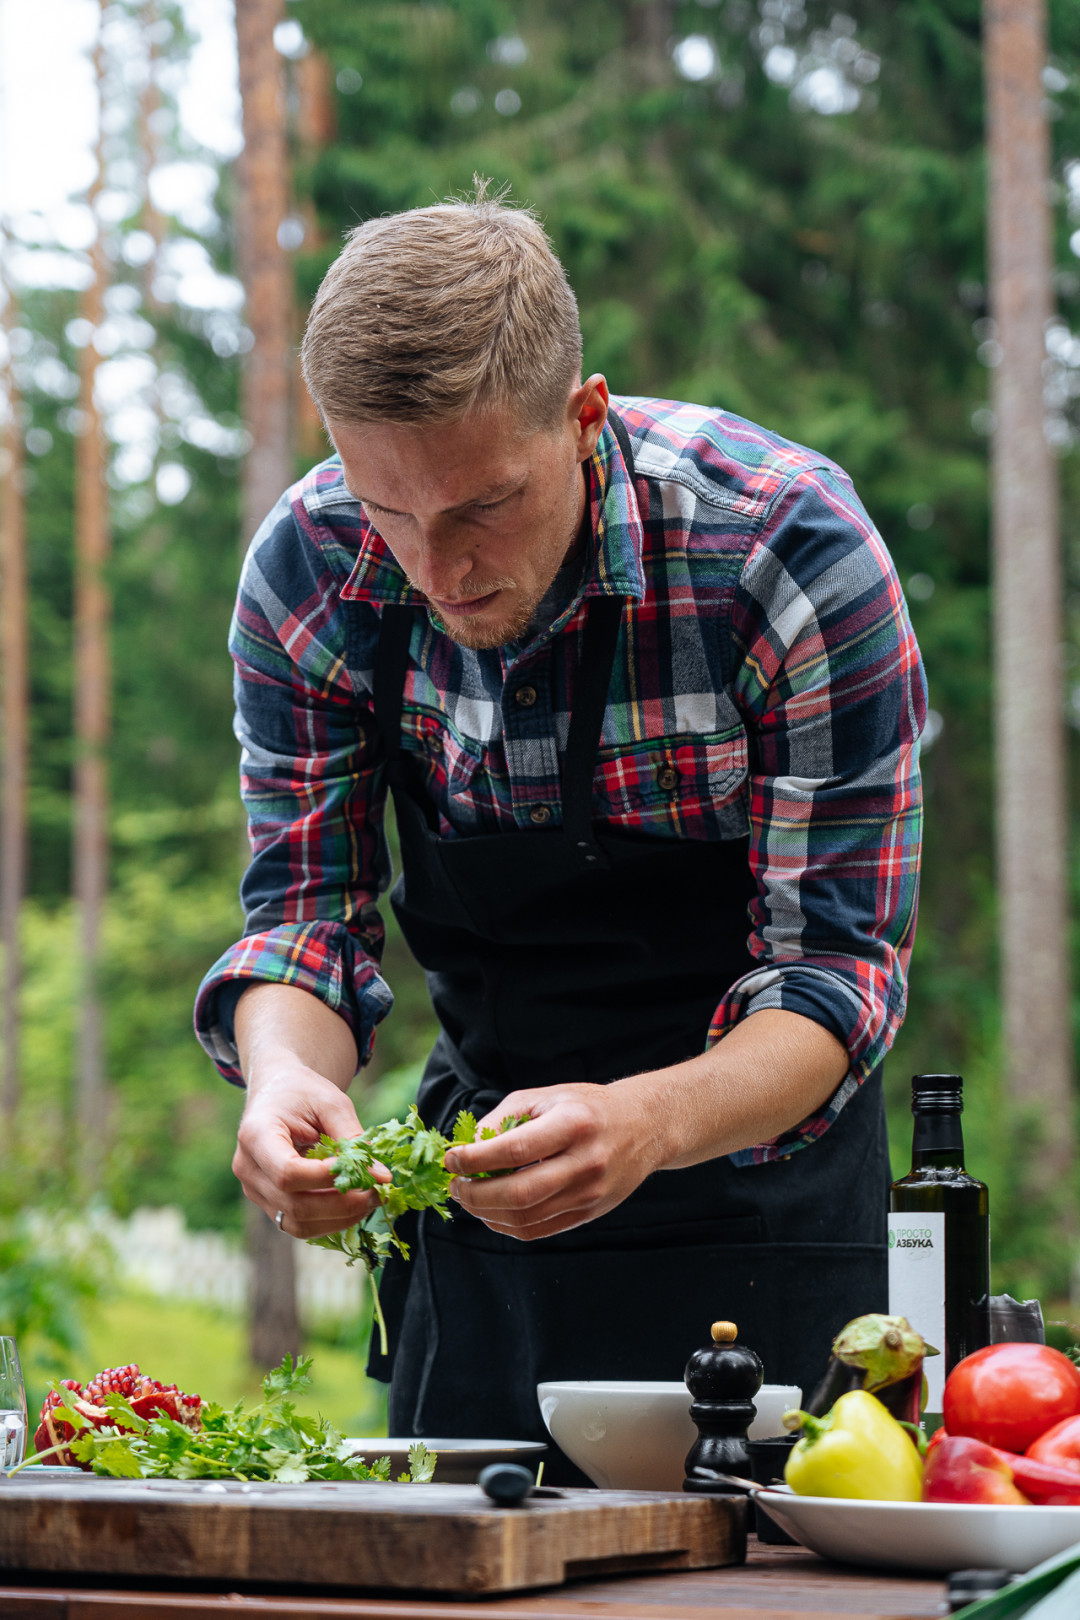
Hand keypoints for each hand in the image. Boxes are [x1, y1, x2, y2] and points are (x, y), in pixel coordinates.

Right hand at [233, 1061, 389, 1238]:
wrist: (278, 1093)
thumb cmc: (303, 1093)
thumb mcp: (331, 1103)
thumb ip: (353, 1138)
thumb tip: (382, 1177)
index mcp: (255, 1135)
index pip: (287, 1172)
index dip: (326, 1178)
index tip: (362, 1169)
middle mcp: (248, 1168)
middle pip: (294, 1205)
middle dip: (342, 1204)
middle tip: (379, 1191)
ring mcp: (254, 1190)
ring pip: (297, 1223)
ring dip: (340, 1218)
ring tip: (371, 1199)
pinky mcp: (268, 1203)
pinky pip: (299, 1224)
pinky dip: (330, 1220)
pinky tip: (355, 1204)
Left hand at [442, 1082, 660, 1240]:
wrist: (643, 1127)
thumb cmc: (585, 1107)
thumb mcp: (545, 1097)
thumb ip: (504, 1119)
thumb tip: (466, 1148)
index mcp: (573, 1125)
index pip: (516, 1149)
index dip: (476, 1158)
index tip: (452, 1159)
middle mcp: (585, 1162)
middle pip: (519, 1193)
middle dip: (475, 1194)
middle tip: (454, 1185)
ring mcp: (589, 1194)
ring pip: (525, 1218)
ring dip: (486, 1213)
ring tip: (468, 1198)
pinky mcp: (588, 1214)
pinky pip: (537, 1230)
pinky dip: (506, 1225)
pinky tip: (491, 1211)